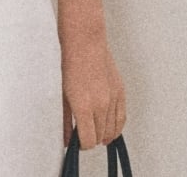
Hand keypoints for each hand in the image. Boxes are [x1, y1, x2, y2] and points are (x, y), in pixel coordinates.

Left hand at [60, 31, 125, 149]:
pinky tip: (109, 128)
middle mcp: (100, 105)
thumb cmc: (71, 64)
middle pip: (100, 137)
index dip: (82, 145)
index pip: (87, 140)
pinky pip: (122, 118)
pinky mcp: (120, 92)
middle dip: (91, 139)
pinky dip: (116, 127)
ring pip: (112, 131)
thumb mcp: (64, 95)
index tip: (77, 142)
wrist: (85, 42)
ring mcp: (112, 99)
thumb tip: (67, 139)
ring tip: (95, 131)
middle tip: (83, 134)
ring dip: (103, 134)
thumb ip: (67, 120)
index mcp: (83, 106)